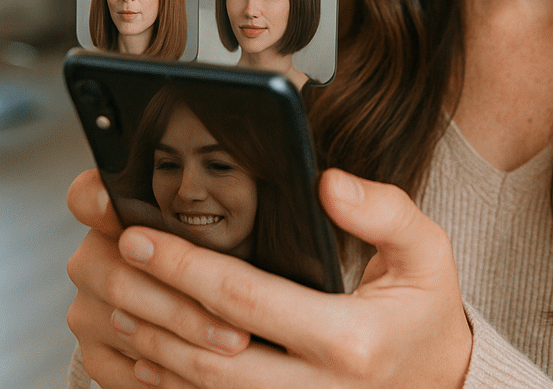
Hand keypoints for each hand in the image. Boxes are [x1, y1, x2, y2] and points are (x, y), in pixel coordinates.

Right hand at [66, 169, 249, 388]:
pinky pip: (118, 368)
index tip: (127, 220)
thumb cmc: (230, 247)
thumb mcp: (236, 218)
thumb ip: (247, 198)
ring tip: (235, 347)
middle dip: (183, 304)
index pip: (88, 196)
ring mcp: (86, 307)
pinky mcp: (93, 351)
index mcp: (116, 212)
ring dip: (184, 339)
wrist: (206, 306)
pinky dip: (161, 375)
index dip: (100, 201)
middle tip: (236, 324)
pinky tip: (198, 375)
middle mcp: (91, 257)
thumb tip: (313, 181)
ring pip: (127, 325)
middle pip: (119, 278)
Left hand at [67, 168, 472, 388]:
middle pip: (205, 353)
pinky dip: (165, 384)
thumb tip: (328, 184)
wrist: (440, 383)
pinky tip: (141, 350)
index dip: (187, 269)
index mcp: (348, 341)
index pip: (247, 301)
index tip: (143, 236)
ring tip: (113, 296)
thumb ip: (384, 212)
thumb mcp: (428, 251)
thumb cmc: (426, 311)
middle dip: (150, 305)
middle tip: (111, 260)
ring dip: (147, 347)